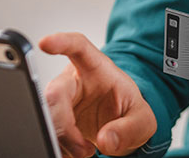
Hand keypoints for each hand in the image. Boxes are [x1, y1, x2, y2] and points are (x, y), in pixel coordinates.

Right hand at [39, 32, 156, 157]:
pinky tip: (74, 151)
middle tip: (82, 148)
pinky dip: (60, 147)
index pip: (77, 46)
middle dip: (65, 125)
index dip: (61, 42)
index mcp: (96, 68)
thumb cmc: (127, 110)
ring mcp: (60, 99)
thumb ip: (131, 128)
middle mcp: (73, 80)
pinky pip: (47, 131)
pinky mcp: (52, 117)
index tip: (45, 42)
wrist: (118, 125)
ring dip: (63, 141)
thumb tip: (106, 139)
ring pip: (47, 116)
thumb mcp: (142, 119)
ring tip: (84, 151)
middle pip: (55, 92)